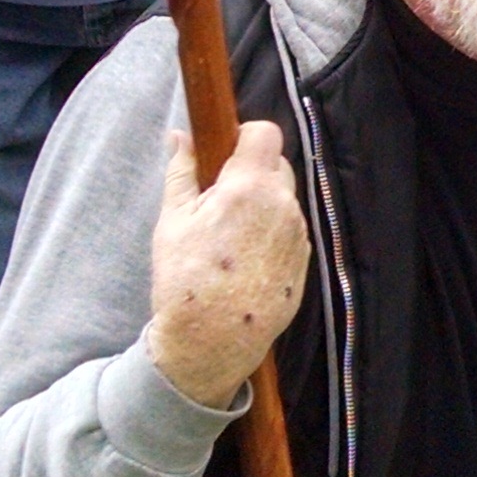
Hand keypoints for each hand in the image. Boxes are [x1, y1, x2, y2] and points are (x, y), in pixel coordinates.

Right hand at [145, 122, 310, 406]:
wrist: (211, 343)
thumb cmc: (186, 281)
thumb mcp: (172, 222)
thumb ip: (181, 172)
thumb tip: (180, 137)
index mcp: (250, 188)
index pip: (264, 133)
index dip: (244, 136)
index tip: (225, 152)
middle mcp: (284, 207)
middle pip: (276, 165)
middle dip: (251, 172)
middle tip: (219, 198)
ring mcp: (298, 236)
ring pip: (284, 200)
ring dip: (262, 205)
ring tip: (229, 237)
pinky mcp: (304, 263)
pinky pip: (289, 232)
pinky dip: (271, 234)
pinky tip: (244, 259)